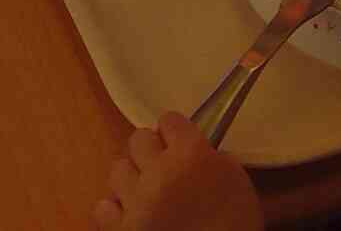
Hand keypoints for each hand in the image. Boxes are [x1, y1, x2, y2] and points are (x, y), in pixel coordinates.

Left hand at [90, 114, 259, 230]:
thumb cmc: (236, 224)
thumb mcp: (237, 183)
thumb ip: (214, 160)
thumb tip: (196, 152)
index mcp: (192, 155)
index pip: (170, 121)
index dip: (176, 133)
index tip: (180, 144)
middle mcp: (159, 171)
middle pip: (139, 139)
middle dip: (151, 151)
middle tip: (163, 168)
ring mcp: (136, 201)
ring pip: (118, 169)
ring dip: (132, 179)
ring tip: (146, 195)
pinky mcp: (121, 229)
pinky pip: (103, 207)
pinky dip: (116, 211)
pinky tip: (132, 216)